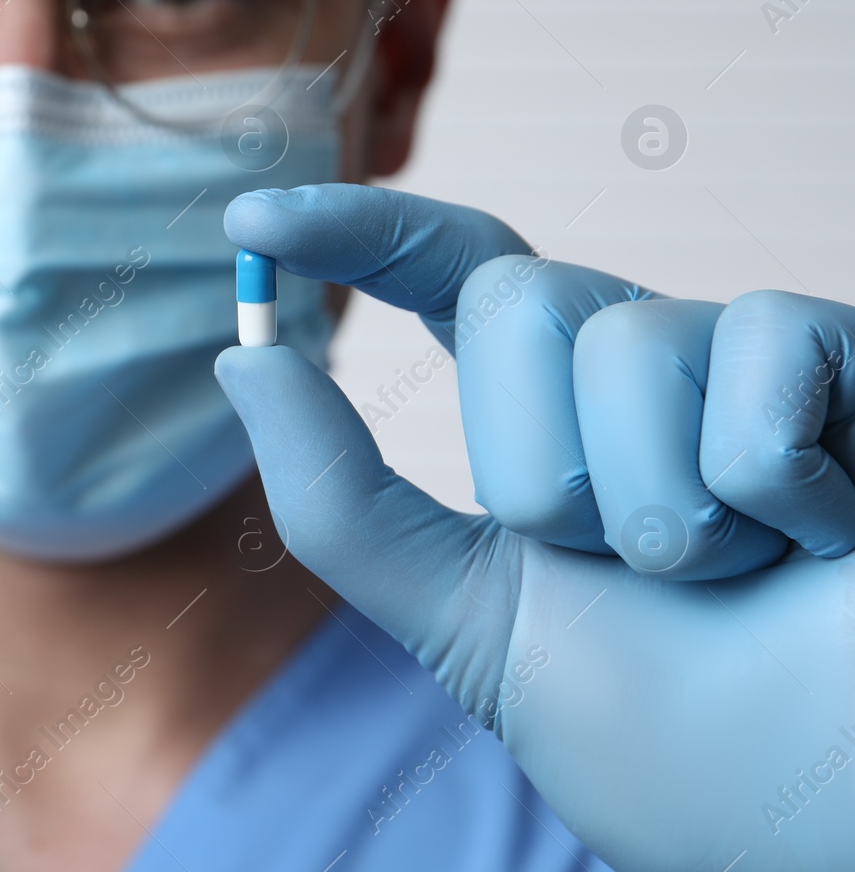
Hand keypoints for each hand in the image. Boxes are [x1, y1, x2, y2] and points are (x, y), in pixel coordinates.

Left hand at [215, 184, 854, 871]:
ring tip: (744, 574)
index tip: (249, 224)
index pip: (449, 271)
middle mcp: (645, 365)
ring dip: (663, 512)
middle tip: (632, 570)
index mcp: (553, 415)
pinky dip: (781, 486)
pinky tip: (833, 538)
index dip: (357, 232)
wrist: (828, 814)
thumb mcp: (469, 618)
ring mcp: (749, 361)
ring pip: (625, 339)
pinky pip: (762, 347)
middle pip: (516, 298)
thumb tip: (241, 365)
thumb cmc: (672, 733)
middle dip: (546, 473)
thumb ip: (348, 504)